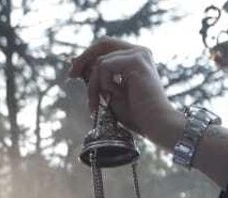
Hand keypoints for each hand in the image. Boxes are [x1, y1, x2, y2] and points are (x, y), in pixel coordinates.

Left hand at [68, 39, 185, 146]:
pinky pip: (104, 66)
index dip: (87, 57)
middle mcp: (139, 52)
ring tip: (99, 104)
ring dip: (94, 85)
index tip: (74, 73)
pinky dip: (103, 84)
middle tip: (71, 75)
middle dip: (83, 59)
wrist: (156, 125)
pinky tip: (113, 97)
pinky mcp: (136, 61)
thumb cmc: (137, 115)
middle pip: (102, 44)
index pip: (106, 47)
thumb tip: (77, 65)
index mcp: (135, 57)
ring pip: (100, 61)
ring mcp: (139, 54)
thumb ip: (97, 78)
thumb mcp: (110, 93)